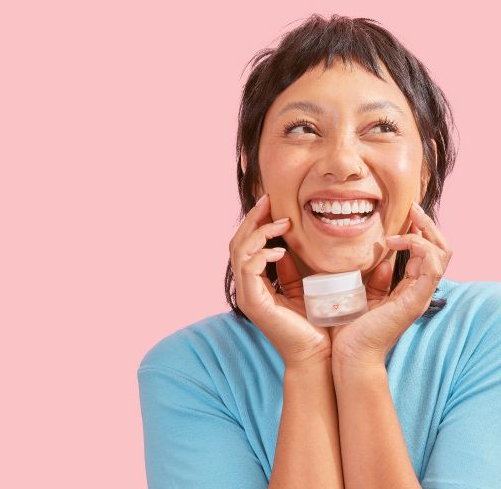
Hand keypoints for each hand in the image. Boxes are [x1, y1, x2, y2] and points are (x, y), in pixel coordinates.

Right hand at [229, 193, 331, 367]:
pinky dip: (261, 254)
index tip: (271, 203)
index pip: (246, 245)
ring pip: (239, 252)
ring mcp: (247, 295)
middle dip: (253, 219)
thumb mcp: (303, 289)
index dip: (255, 222)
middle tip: (269, 200)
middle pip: (237, 243)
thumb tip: (285, 247)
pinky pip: (248, 269)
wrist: (319, 357)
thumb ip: (290, 270)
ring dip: (259, 232)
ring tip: (281, 223)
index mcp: (256, 283)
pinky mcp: (254, 303)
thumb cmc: (315, 325)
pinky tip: (279, 249)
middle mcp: (246, 288)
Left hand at [330, 201, 452, 366]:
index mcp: (408, 288)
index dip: (420, 230)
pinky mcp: (414, 302)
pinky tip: (400, 242)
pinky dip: (420, 249)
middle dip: (427, 225)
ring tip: (401, 227)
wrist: (348, 355)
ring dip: (423, 234)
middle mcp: (418, 290)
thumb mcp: (361, 294)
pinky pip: (431, 269)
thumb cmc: (350, 327)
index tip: (405, 213)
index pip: (426, 252)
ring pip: (441, 254)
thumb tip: (379, 258)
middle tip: (411, 208)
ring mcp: (419, 296)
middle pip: (440, 249)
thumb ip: (373, 278)